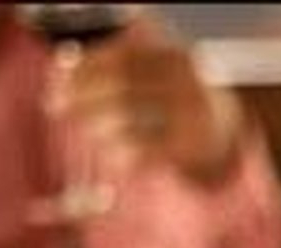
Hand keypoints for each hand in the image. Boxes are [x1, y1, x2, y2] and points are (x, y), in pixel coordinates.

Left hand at [55, 20, 244, 183]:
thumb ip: (117, 58)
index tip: (57, 79)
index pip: (121, 57)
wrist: (226, 134)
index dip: (84, 67)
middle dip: (81, 96)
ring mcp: (193, 117)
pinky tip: (112, 158)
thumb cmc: (173, 97)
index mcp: (177, 56)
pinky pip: (145, 152)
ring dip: (97, 126)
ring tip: (89, 131)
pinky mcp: (193, 148)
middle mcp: (188, 83)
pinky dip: (122, 155)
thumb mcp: (155, 68)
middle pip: (122, 86)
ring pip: (129, 120)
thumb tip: (63, 60)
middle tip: (54, 107)